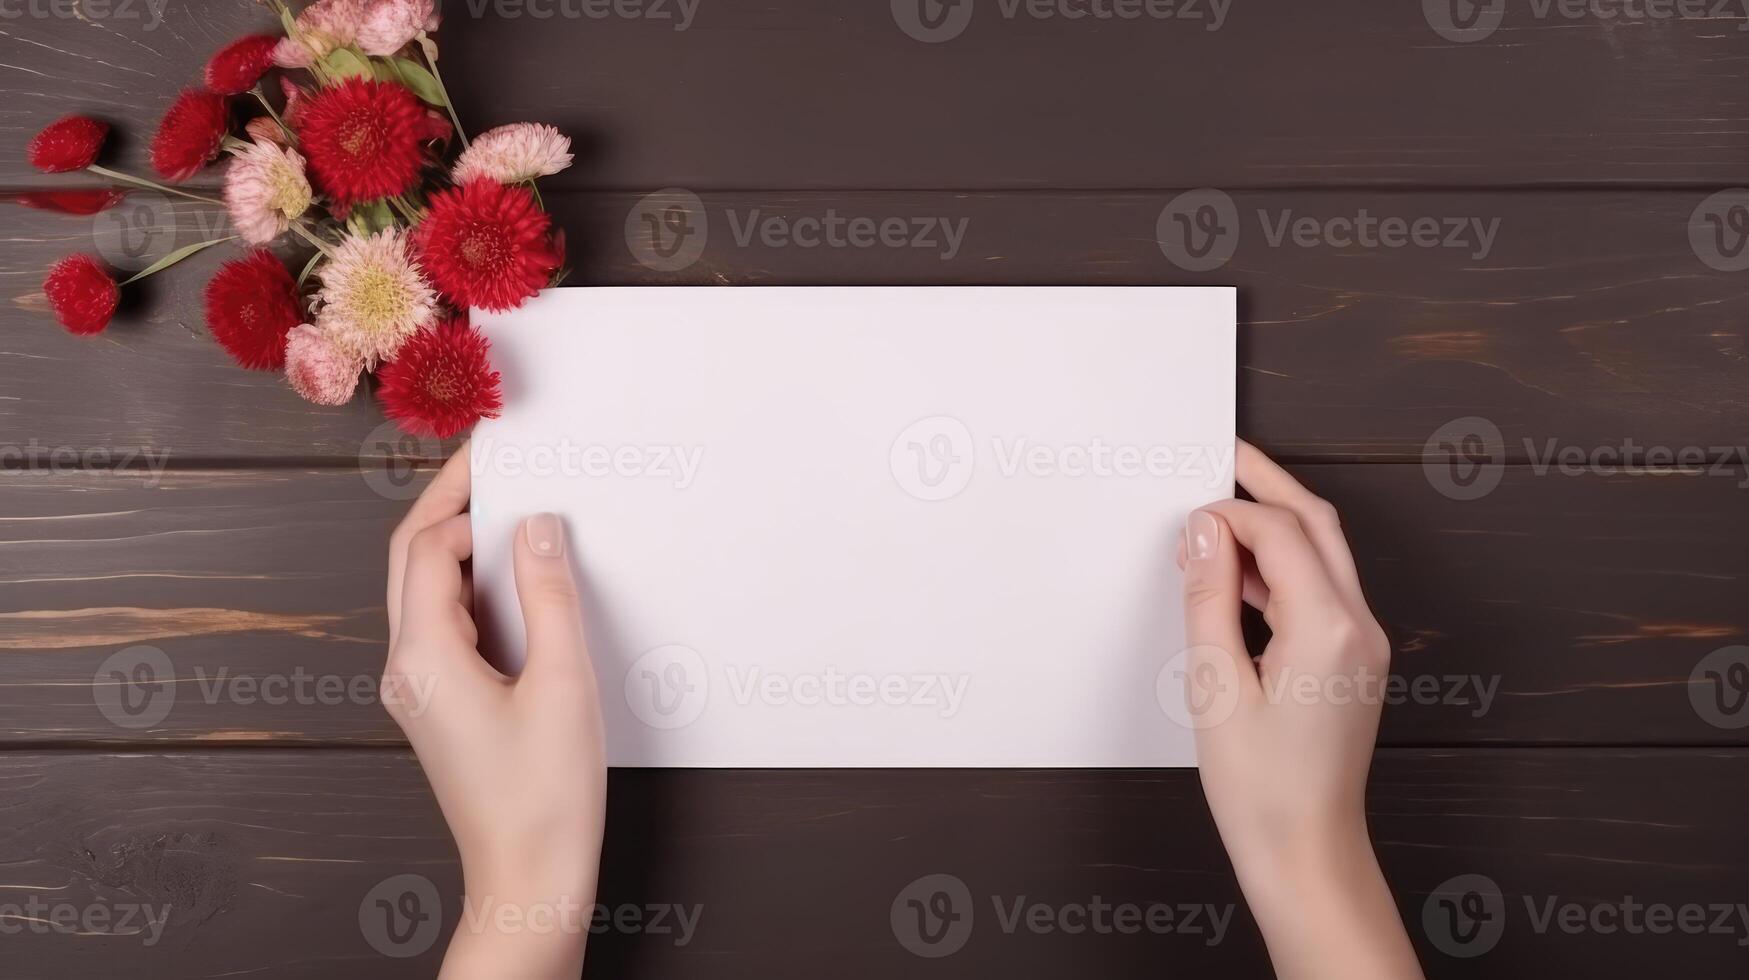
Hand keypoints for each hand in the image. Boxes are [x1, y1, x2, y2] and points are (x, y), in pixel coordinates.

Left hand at [383, 446, 606, 978]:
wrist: (528, 879)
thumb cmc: (543, 799)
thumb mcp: (562, 683)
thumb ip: (549, 596)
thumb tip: (538, 528)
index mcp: (424, 657)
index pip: (427, 547)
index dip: (461, 496)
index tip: (500, 459)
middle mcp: (407, 668)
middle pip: (412, 560)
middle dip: (450, 506)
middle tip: (494, 465)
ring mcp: (420, 690)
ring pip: (426, 591)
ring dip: (464, 546)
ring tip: (517, 514)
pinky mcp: (442, 706)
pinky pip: (446, 624)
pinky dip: (475, 589)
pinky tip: (521, 584)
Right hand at [1177, 441, 1422, 979]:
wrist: (1306, 850)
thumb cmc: (1262, 789)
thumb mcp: (1215, 686)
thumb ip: (1209, 598)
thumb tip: (1206, 533)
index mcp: (1326, 628)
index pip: (1280, 532)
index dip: (1231, 513)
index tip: (1188, 517)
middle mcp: (1359, 626)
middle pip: (1318, 525)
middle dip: (1269, 487)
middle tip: (1225, 458)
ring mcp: (1365, 643)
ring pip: (1325, 553)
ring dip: (1276, 527)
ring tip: (1219, 524)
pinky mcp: (1356, 661)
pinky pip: (1325, 590)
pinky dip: (1285, 568)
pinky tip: (1241, 580)